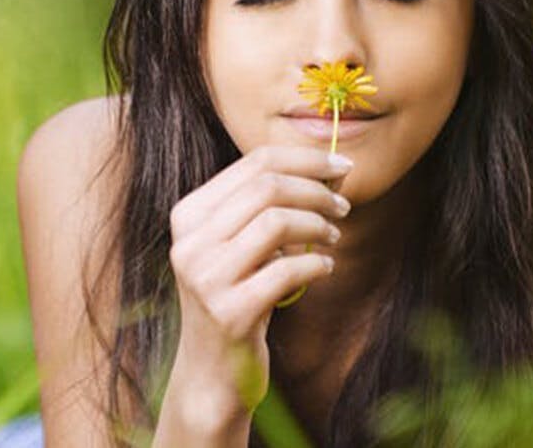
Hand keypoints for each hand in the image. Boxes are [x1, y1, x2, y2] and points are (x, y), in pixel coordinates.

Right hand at [164, 145, 352, 418]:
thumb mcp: (240, 246)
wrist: (212, 372)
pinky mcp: (229, 313)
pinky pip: (288, 270)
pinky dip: (316, 263)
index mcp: (188, 215)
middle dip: (317, 191)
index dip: (307, 159)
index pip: (255, 163)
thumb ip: (272, 206)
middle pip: (268, 187)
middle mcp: (190, 243)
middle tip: (343, 207)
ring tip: (333, 237)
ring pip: (277, 222)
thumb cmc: (236, 298)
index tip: (342, 166)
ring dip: (318, 225)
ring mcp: (206, 278)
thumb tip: (332, 167)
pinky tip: (325, 267)